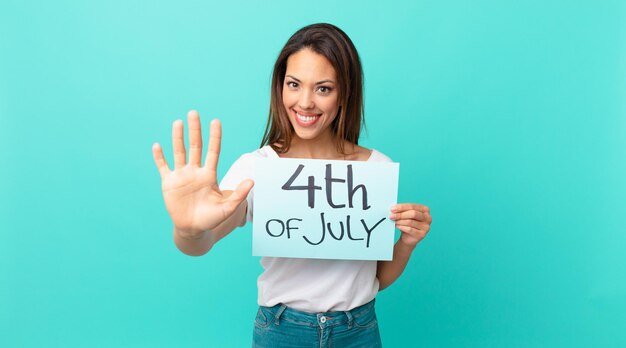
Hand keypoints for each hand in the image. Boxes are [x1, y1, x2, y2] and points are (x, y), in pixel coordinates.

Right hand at [152, 110, 253, 238]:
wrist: (193, 229)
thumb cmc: (211, 219)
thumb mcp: (227, 208)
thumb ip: (239, 195)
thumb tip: (252, 181)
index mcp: (209, 175)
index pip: (213, 151)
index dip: (215, 137)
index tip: (216, 121)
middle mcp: (195, 171)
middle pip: (195, 146)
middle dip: (195, 130)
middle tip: (194, 113)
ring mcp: (181, 176)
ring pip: (179, 152)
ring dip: (178, 138)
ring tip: (178, 122)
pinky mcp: (169, 183)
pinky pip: (163, 167)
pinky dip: (159, 157)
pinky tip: (157, 145)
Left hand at [389, 203, 431, 247]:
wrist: (408, 237)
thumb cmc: (407, 223)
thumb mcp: (406, 215)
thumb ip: (402, 210)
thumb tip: (393, 209)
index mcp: (425, 210)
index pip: (412, 206)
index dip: (402, 207)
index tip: (392, 209)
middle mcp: (428, 218)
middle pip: (413, 214)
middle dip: (400, 214)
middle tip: (391, 216)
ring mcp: (426, 227)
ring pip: (410, 222)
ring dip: (400, 221)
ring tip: (394, 221)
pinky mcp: (422, 234)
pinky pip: (410, 229)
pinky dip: (402, 227)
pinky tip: (397, 226)